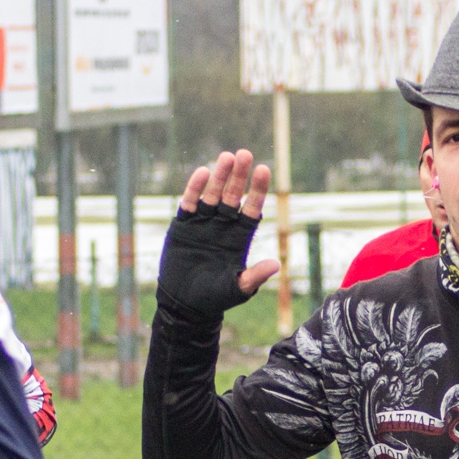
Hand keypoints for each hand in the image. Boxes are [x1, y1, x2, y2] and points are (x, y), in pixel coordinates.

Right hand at [156, 151, 279, 322]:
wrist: (185, 304)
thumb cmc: (214, 298)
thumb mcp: (237, 289)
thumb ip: (254, 276)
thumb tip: (275, 265)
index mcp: (240, 236)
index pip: (252, 207)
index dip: (257, 189)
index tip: (264, 169)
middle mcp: (223, 225)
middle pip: (233, 195)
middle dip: (239, 176)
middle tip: (245, 154)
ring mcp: (203, 222)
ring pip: (212, 194)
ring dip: (219, 176)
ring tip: (227, 157)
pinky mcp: (183, 225)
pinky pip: (189, 203)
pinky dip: (195, 188)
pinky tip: (202, 172)